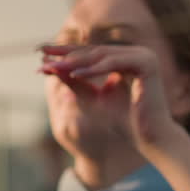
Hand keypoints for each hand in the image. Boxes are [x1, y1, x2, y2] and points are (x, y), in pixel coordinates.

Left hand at [38, 43, 181, 149]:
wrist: (149, 140)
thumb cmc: (124, 123)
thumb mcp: (93, 99)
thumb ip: (75, 82)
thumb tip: (50, 67)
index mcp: (126, 59)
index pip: (90, 53)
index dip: (65, 53)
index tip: (40, 54)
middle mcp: (136, 53)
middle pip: (94, 50)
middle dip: (65, 55)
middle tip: (41, 56)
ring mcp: (143, 55)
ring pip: (101, 55)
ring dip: (75, 62)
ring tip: (53, 67)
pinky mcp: (147, 63)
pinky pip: (114, 63)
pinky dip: (94, 69)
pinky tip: (74, 75)